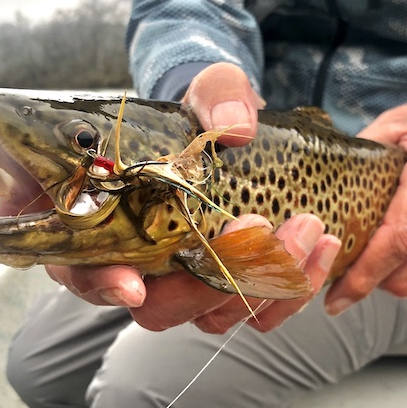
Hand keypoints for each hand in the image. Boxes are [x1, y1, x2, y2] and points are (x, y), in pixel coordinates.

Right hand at [46, 62, 337, 331]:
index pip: (82, 270)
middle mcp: (143, 265)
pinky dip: (294, 286)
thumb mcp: (208, 90)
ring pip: (213, 317)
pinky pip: (258, 310)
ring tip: (307, 227)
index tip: (134, 284)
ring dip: (261, 283)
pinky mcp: (232, 287)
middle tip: (255, 226)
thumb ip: (216, 95)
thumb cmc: (202, 115)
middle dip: (206, 283)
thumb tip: (237, 126)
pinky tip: (324, 245)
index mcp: (105, 222)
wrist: (236, 136)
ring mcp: (189, 283)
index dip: (102, 284)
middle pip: (156, 310)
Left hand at [325, 79, 406, 314]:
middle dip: (372, 285)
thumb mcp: (403, 120)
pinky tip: (405, 248)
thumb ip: (363, 153)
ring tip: (370, 262)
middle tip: (342, 284)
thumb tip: (326, 185)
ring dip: (395, 277)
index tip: (337, 293)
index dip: (366, 272)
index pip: (402, 238)